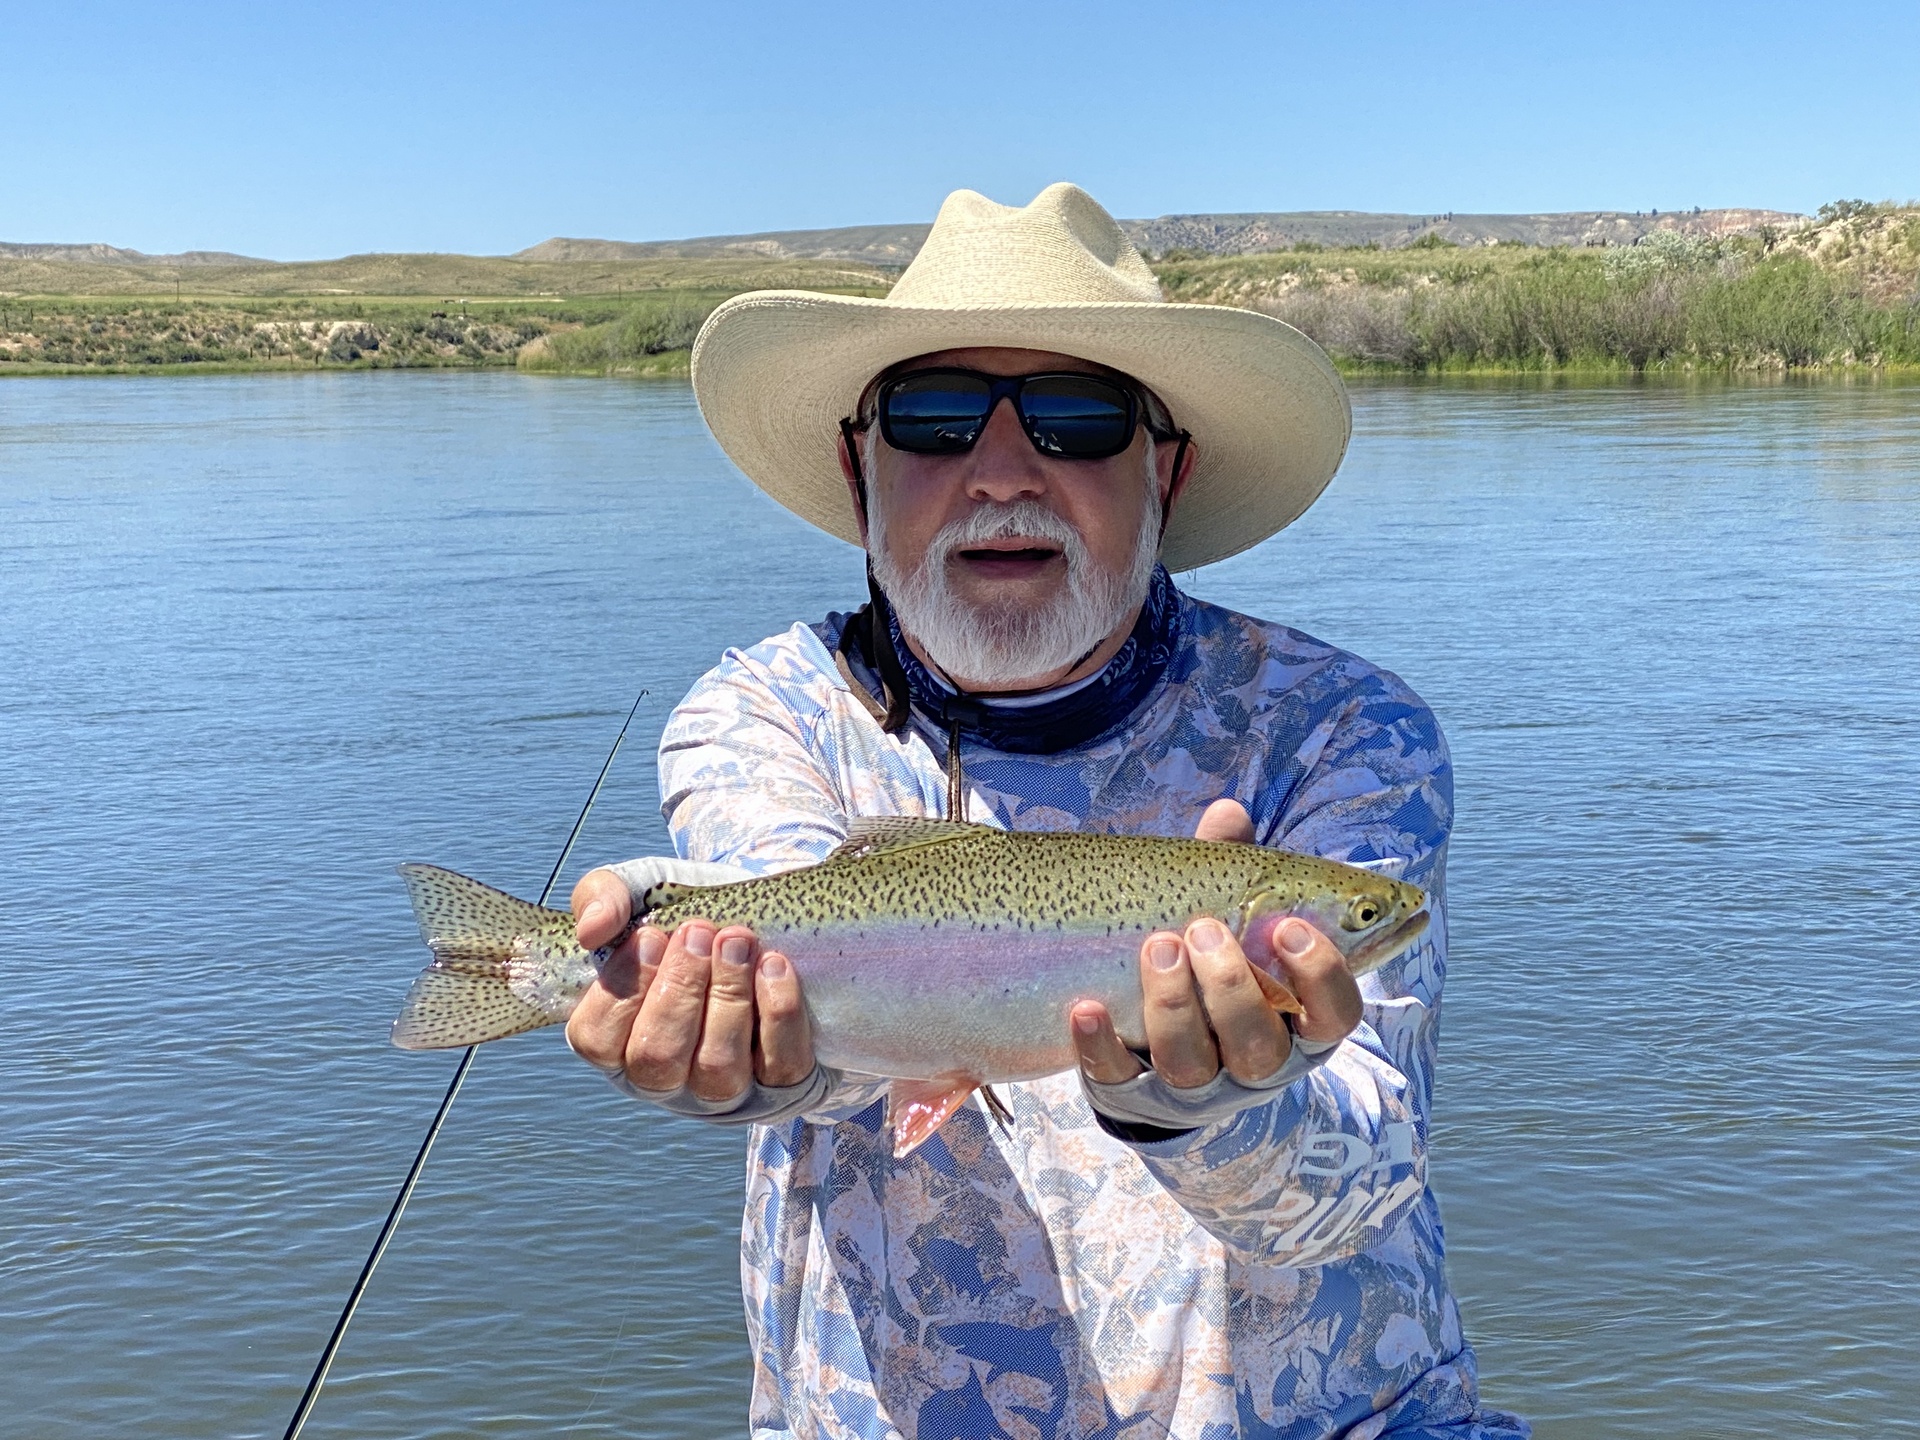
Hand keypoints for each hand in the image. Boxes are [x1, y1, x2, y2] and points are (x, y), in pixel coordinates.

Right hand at [564, 867, 813, 1099]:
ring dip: (727, 997)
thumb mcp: (643, 892)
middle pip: (657, 1057)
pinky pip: (779, 1067)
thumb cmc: (693, 915)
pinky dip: (777, 1014)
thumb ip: (602, 897)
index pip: (597, 1039)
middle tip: (697, 932)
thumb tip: (591, 930)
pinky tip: (774, 966)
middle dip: (679, 989)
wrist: (769, 916)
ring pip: (716, 1069)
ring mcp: (723, 1089)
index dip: (622, 988)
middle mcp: (665, 1077)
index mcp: (618, 1039)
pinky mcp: (781, 1085)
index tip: (651, 936)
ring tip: (737, 942)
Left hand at [1070, 801, 1364, 1088]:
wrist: (1154, 1048)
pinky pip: (1117, 1080)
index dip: (1321, 976)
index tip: (1286, 927)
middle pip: (1259, 1043)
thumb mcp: (1228, 919)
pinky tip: (1085, 1007)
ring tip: (1156, 947)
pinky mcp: (1134, 1096)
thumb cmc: (1208, 966)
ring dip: (1172, 1004)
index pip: (1335, 1014)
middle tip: (1204, 929)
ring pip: (1192, 1064)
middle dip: (1232, 985)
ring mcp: (1195, 1086)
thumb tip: (1228, 813)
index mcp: (1294, 1020)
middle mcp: (1253, 1062)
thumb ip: (1232, 871)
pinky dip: (1099, 1045)